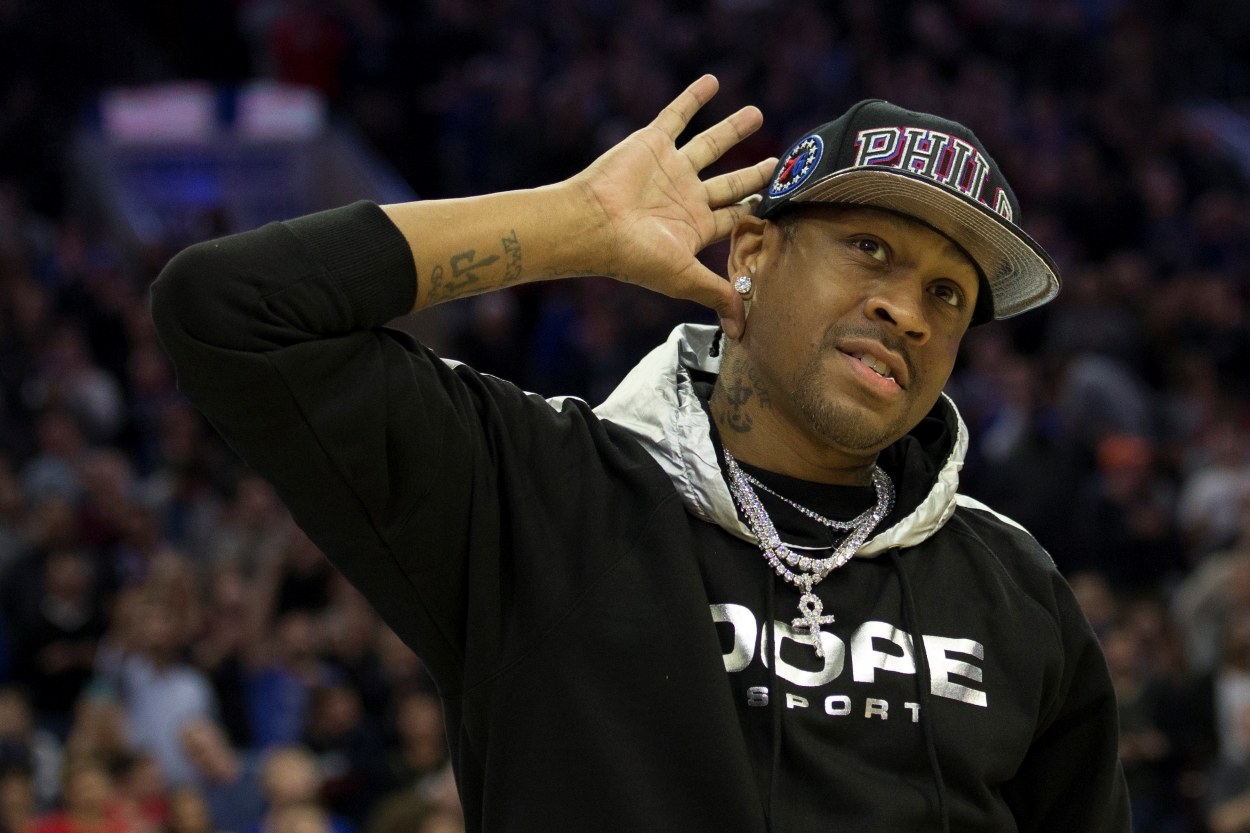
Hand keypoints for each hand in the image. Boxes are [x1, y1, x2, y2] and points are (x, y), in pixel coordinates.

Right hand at [570, 75, 775, 338]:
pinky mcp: (652, 144)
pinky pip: (677, 114)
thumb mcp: (684, 277)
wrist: (592, 225)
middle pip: (728, 181)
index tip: (782, 202)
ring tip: (757, 113)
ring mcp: (668, 169)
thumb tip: (741, 330)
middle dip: (753, 173)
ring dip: (733, 129)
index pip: (733, 217)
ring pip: (709, 144)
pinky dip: (693, 97)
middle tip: (778, 160)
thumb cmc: (633, 256)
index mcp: (693, 227)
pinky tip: (712, 81)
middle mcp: (683, 197)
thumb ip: (717, 295)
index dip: (756, 211)